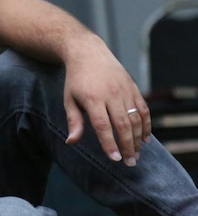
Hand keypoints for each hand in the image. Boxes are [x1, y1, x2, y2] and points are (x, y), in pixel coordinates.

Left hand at [62, 40, 151, 165]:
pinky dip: (146, 125)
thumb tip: (71, 142)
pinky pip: (144, 109)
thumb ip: (74, 121)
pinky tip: (144, 139)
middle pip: (123, 125)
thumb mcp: (69, 99)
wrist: (88, 53)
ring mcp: (124, 90)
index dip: (110, 143)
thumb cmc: (76, 80)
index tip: (114, 159)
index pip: (103, 125)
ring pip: (136, 119)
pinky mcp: (133, 88)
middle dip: (127, 146)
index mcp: (92, 98)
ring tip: (136, 155)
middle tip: (129, 163)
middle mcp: (111, 94)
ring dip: (138, 139)